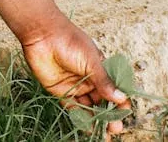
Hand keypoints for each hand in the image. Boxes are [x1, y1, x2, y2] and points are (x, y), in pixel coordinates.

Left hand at [21, 17, 131, 134]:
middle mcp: (89, 79)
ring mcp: (75, 86)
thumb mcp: (91, 61)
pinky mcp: (60, 91)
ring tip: (104, 135)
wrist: (43, 35)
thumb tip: (121, 98)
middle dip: (109, 115)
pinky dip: (80, 118)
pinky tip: (88, 128)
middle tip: (115, 129)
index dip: (120, 102)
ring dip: (96, 120)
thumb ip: (104, 81)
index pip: (113, 88)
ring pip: (89, 107)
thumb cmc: (70, 42)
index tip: (124, 114)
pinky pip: (73, 108)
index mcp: (100, 68)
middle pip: (102, 101)